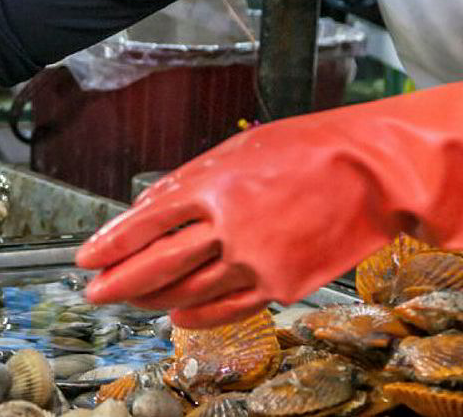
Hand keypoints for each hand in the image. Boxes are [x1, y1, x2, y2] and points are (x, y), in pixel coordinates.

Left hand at [76, 64, 462, 327]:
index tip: (86, 259)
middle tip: (92, 292)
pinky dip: (195, 314)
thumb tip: (151, 206)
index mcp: (212, 182)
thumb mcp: (241, 150)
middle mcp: (227, 224)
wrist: (376, 173)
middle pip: (155, 262)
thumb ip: (194, 180)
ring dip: (151, 298)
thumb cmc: (310, 149)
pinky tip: (177, 314)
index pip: (144, 221)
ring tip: (129, 301)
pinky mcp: (280, 284)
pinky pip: (225, 308)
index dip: (110, 244)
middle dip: (117, 281)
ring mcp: (254, 259)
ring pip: (185, 289)